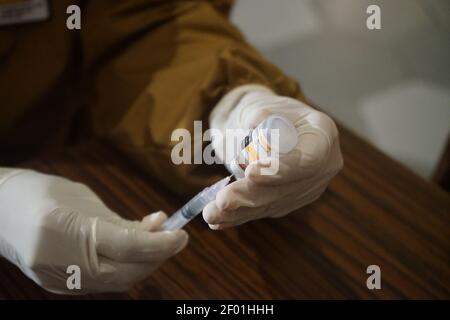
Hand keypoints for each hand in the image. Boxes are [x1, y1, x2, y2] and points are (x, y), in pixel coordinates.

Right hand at [0, 169, 187, 293]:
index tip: (182, 235)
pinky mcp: (58, 287)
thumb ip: (122, 220)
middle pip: (124, 273)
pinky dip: (125, 269)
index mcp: (64, 229)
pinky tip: (135, 253)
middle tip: (175, 240)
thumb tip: (160, 227)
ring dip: (144, 265)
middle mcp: (59, 261)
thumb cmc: (43, 193)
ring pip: (116, 282)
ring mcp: (57, 279)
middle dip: (157, 258)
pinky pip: (103, 283)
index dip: (160, 243)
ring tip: (159, 244)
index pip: (126, 246)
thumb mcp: (85, 200)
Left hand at [205, 86, 342, 228]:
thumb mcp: (265, 103)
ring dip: (238, 211)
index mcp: (322, 136)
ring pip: (270, 204)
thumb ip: (259, 114)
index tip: (251, 172)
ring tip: (211, 213)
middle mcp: (320, 169)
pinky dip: (237, 215)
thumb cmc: (267, 112)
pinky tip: (217, 220)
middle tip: (223, 199)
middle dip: (251, 195)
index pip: (308, 160)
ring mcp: (304, 189)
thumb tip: (252, 125)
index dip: (281, 170)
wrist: (268, 126)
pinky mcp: (286, 202)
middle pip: (285, 189)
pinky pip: (261, 210)